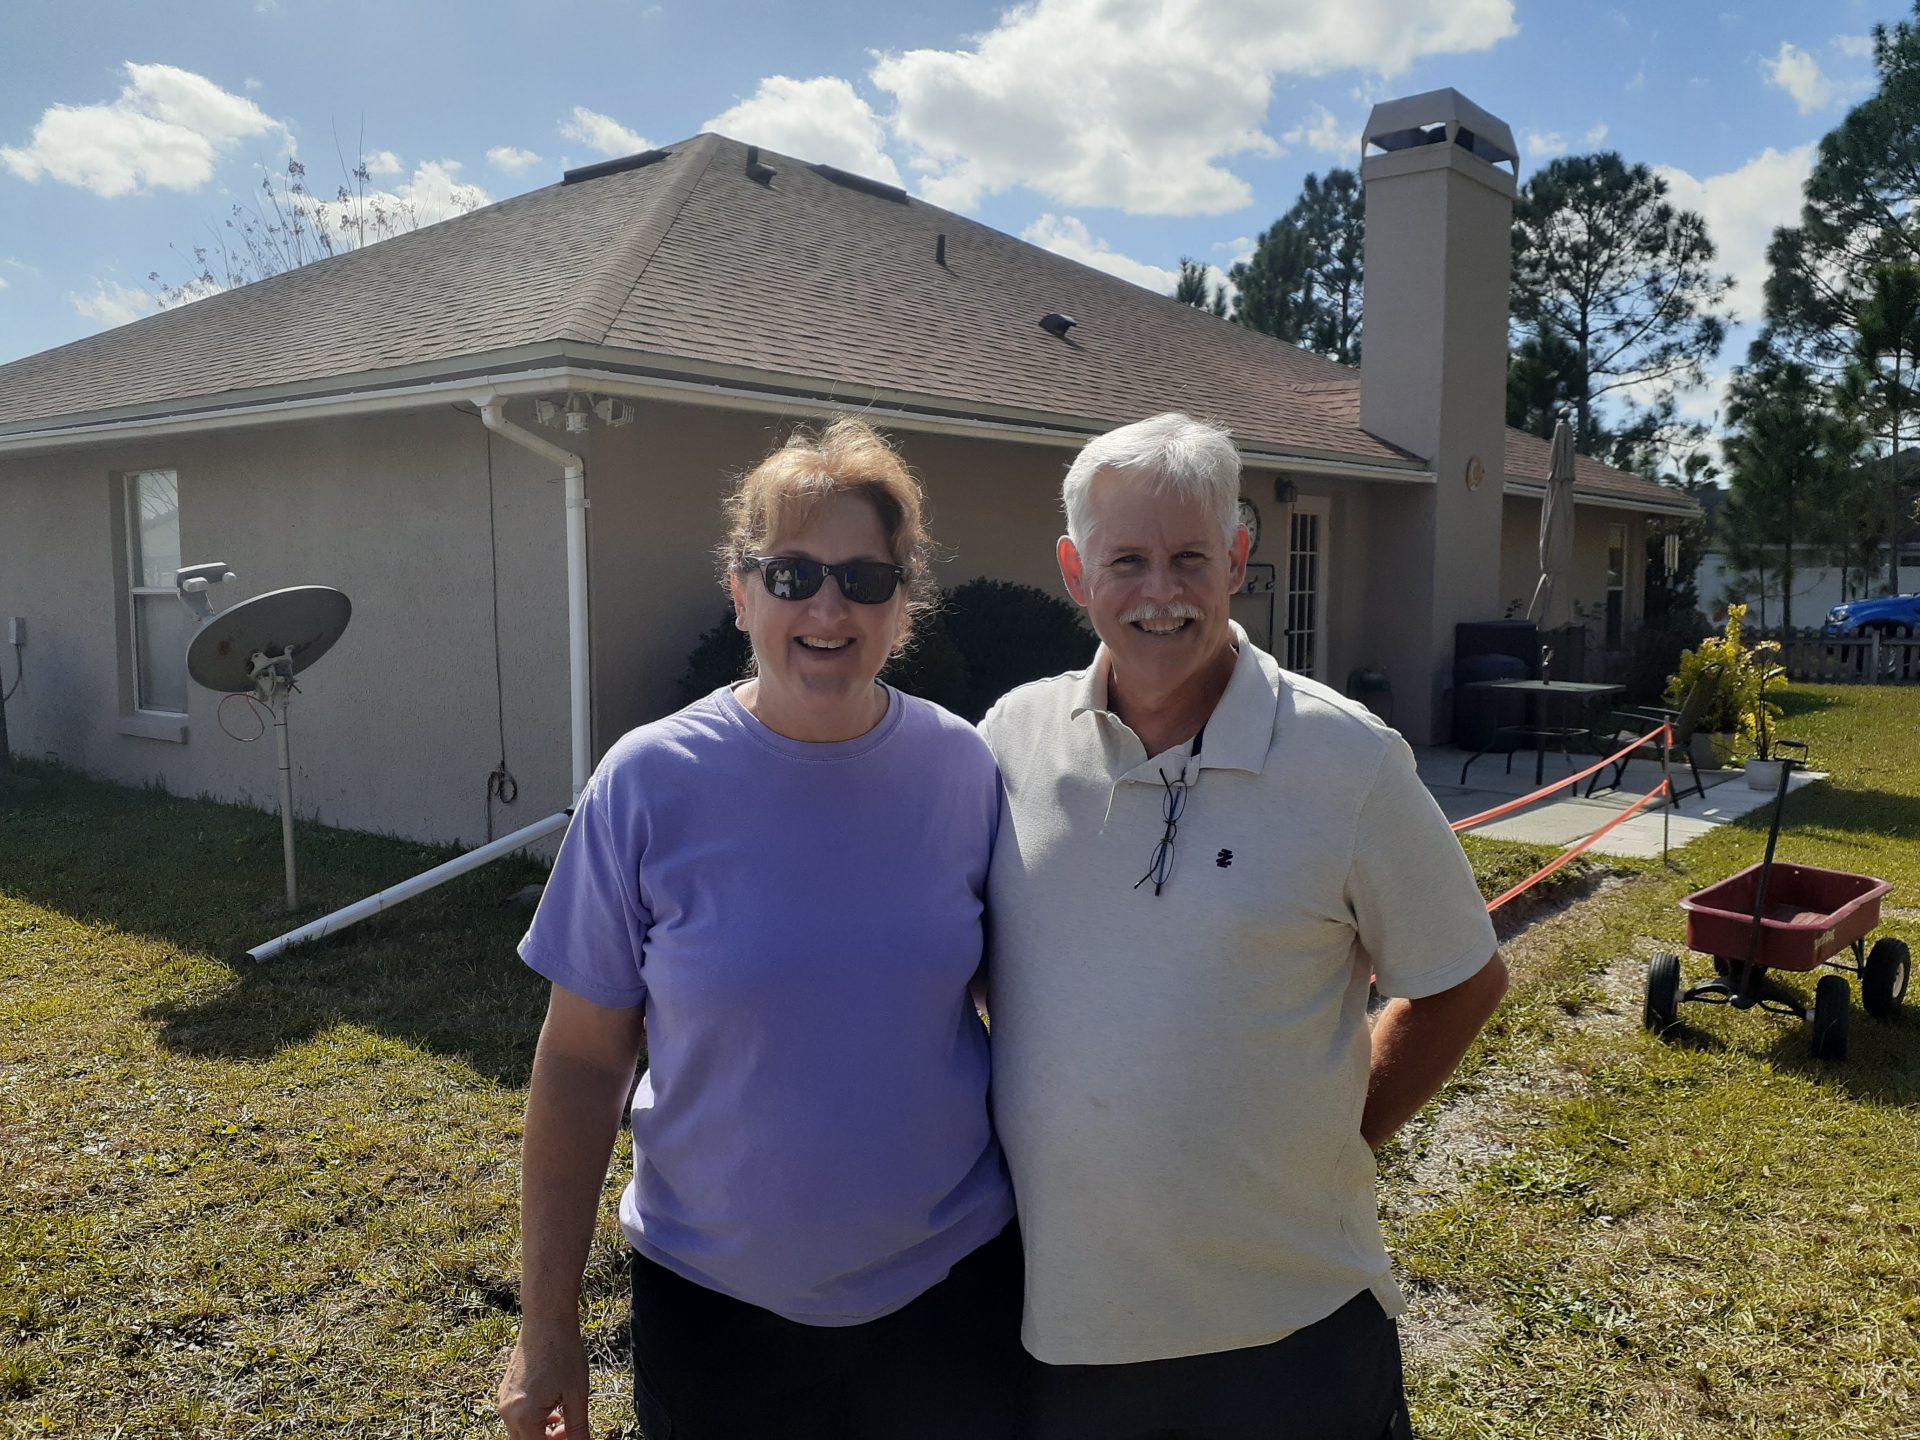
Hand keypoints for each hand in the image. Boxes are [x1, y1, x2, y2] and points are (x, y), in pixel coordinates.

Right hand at [497, 1316, 592, 1439]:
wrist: (546, 1319)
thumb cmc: (563, 1352)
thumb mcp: (577, 1394)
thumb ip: (579, 1428)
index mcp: (525, 1417)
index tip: (575, 1437)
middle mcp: (508, 1413)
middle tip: (572, 1433)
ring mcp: (503, 1402)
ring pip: (521, 1433)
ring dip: (542, 1434)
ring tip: (566, 1421)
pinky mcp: (506, 1391)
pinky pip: (517, 1418)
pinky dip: (535, 1421)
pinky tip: (555, 1411)